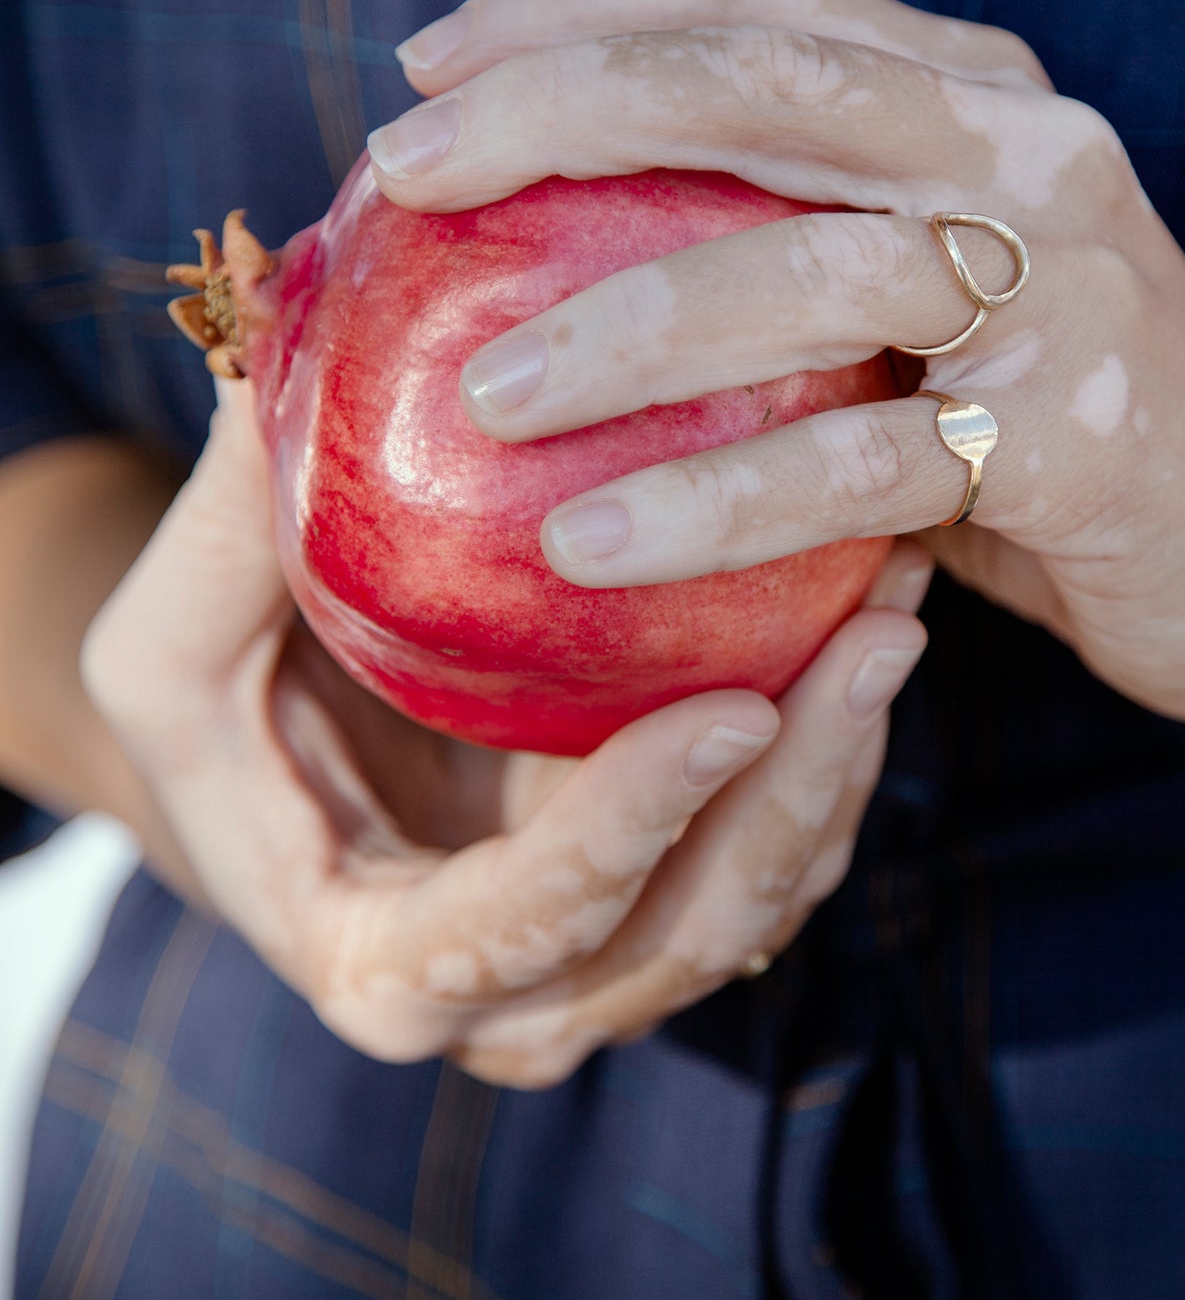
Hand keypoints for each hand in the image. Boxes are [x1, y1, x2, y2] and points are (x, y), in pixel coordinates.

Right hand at [81, 377, 930, 1085]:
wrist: (273, 766)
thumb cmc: (207, 709)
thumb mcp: (171, 640)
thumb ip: (228, 531)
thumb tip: (284, 304)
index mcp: (388, 968)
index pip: (527, 929)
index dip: (632, 833)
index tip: (736, 706)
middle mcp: (519, 995)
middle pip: (688, 939)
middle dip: (794, 798)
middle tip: (876, 632)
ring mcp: (608, 952)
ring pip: (762, 902)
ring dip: (846, 765)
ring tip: (898, 602)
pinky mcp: (668, 883)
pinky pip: (779, 845)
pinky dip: (836, 747)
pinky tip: (870, 612)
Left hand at [369, 0, 1184, 729]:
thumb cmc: (1047, 418)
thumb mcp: (923, 298)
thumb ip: (785, 246)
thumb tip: (525, 259)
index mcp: (970, 89)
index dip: (570, 2)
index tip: (423, 66)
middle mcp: (1025, 149)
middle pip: (758, 80)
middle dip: (553, 112)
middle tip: (402, 179)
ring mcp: (1064, 284)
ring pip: (805, 271)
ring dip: (615, 330)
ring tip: (477, 399)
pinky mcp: (1078, 439)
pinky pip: (860, 469)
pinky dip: (715, 505)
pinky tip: (591, 551)